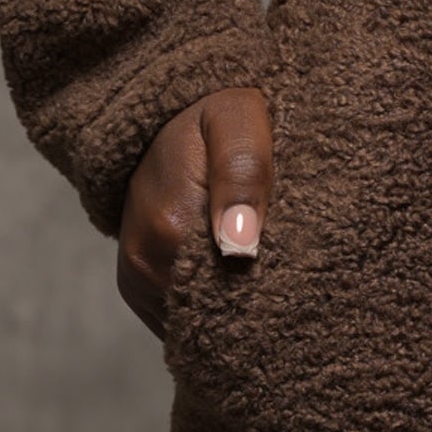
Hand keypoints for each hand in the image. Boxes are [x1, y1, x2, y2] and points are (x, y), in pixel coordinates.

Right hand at [116, 84, 272, 335]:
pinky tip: (234, 282)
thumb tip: (240, 248)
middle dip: (248, 303)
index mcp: (169, 226)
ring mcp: (136, 280)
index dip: (264, 287)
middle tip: (288, 275)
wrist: (162, 116)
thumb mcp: (237, 120)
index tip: (296, 273)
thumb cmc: (214, 113)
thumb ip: (242, 174)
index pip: (227, 291)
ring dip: (228, 305)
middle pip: (209, 312)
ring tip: (264, 275)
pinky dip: (207, 306)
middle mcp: (143, 265)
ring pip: (194, 318)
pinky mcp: (135, 286)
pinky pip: (178, 316)